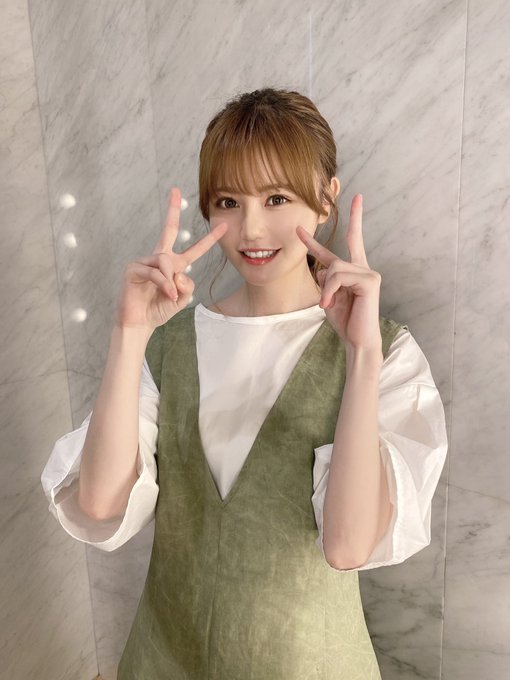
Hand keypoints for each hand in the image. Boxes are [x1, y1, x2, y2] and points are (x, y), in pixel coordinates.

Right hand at [116, 187, 227, 329]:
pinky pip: (155, 272)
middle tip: (175, 190)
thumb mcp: (182, 298)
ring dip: (172, 280)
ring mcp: (144, 261)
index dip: (210, 239)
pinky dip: (164, 284)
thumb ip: (187, 285)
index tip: (224, 225)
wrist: (140, 323)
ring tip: (171, 295)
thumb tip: (179, 273)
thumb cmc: (159, 310)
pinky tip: (167, 294)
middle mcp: (159, 259)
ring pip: (167, 262)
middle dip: (172, 209)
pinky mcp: (133, 269)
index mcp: (174, 265)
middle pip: (168, 229)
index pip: (194, 250)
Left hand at [296, 194, 381, 352]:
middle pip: (354, 239)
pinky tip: (329, 304)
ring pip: (335, 268)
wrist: (357, 340)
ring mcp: (369, 273)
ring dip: (325, 288)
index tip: (354, 200)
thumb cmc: (345, 321)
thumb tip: (324, 269)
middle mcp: (364, 268)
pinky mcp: (370, 281)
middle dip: (355, 218)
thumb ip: (327, 279)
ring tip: (326, 304)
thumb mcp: (330, 296)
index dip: (350, 222)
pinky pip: (339, 277)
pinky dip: (329, 291)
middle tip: (344, 203)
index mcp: (354, 271)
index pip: (350, 244)